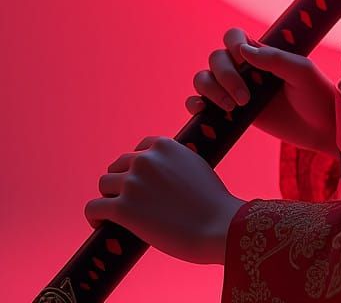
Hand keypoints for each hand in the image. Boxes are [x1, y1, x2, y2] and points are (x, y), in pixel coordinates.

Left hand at [83, 135, 245, 265]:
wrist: (217, 225)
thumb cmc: (211, 201)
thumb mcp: (195, 167)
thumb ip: (175, 163)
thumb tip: (162, 175)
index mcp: (165, 146)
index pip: (139, 149)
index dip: (138, 167)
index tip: (142, 183)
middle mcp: (145, 159)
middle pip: (118, 166)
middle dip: (122, 182)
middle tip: (131, 202)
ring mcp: (132, 183)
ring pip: (104, 184)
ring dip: (109, 198)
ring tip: (116, 215)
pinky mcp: (122, 209)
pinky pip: (93, 207)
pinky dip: (95, 217)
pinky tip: (102, 226)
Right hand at [186, 28, 337, 155]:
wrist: (323, 129)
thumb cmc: (317, 95)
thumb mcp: (302, 72)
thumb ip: (275, 59)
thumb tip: (243, 50)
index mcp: (263, 53)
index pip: (234, 37)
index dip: (231, 44)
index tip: (244, 60)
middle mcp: (246, 69)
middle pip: (216, 58)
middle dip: (224, 76)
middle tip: (245, 98)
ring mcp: (237, 91)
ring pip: (204, 79)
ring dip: (210, 89)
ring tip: (232, 106)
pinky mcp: (231, 114)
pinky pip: (201, 103)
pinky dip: (194, 103)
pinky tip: (202, 109)